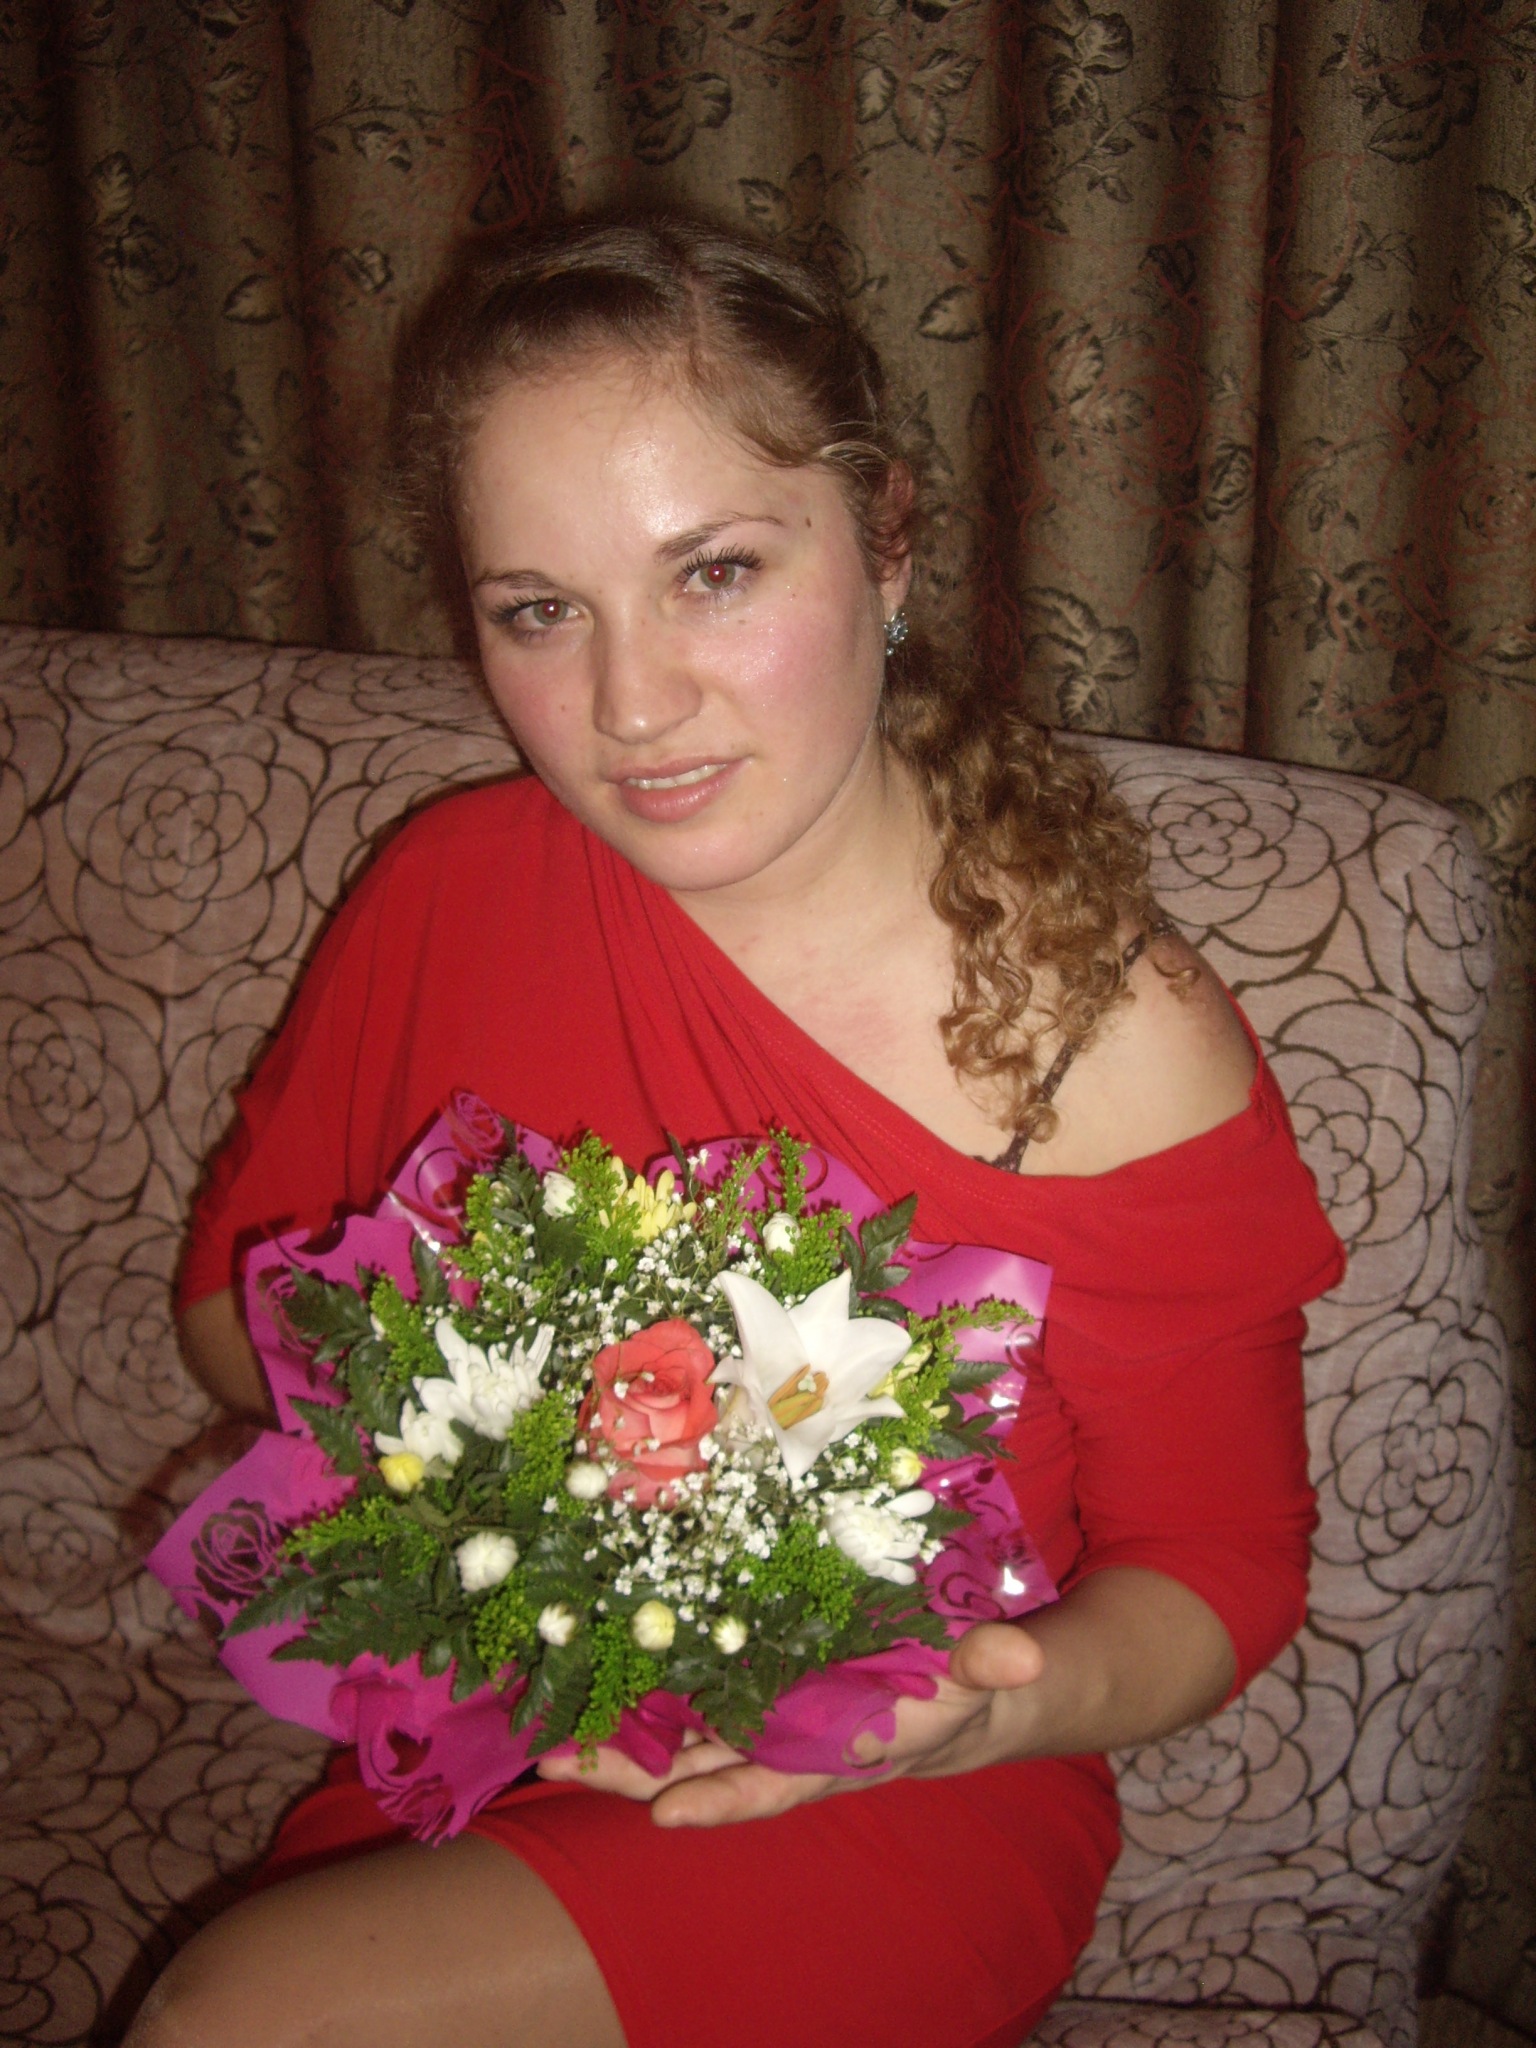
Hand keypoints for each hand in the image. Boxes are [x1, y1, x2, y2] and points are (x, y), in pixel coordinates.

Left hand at [534, 1620, 1045, 1827]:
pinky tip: (590, 1674)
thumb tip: (1020, 1659)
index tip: (668, 1814)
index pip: (778, 1782)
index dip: (726, 1798)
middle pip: (705, 1767)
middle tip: (560, 1758)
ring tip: (549, 1733)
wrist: (969, 1679)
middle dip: (634, 1772)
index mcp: (846, 1748)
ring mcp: (771, 1710)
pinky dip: (647, 1688)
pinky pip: (694, 1684)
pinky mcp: (759, 1672)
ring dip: (622, 1737)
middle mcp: (795, 1740)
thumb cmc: (973, 1681)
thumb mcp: (988, 1673)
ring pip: (686, 1733)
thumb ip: (996, 1665)